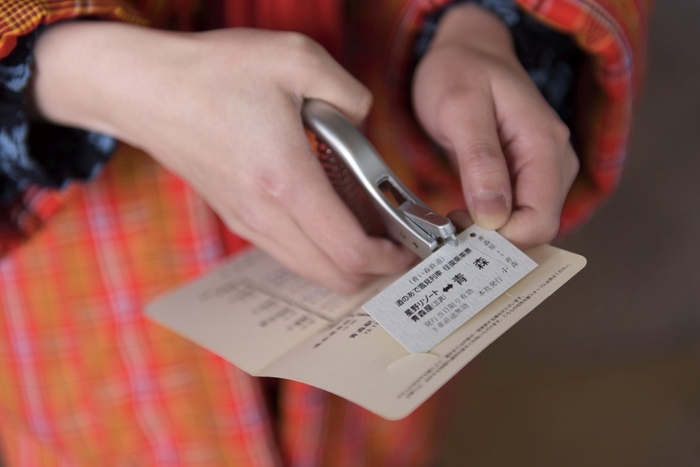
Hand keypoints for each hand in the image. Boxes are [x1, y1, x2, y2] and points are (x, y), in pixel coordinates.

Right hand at [32, 22, 414, 292]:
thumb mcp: (295, 59)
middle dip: (372, 270)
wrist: (145, 91)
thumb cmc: (214, 73)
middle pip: (332, 274)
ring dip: (344, 264)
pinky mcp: (237, 217)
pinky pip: (287, 252)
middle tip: (397, 246)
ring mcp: (248, 221)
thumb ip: (349, 94)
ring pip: (308, 270)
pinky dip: (317, 252)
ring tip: (369, 236)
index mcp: (287, 180)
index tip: (408, 248)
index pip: (348, 249)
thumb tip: (364, 123)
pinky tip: (329, 222)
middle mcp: (266, 214)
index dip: (387, 258)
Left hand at [412, 4, 578, 248]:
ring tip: (454, 217)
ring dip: (490, 233)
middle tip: (450, 226)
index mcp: (544, 145)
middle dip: (494, 238)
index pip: (540, 220)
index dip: (500, 237)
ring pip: (526, 225)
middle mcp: (554, 162)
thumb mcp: (460, 107)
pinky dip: (490, 222)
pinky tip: (463, 212)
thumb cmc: (460, 71)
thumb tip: (494, 215)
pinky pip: (516, 214)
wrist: (466, 52)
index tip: (459, 227)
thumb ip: (479, 160)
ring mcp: (543, 170)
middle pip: (536, 228)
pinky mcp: (525, 176)